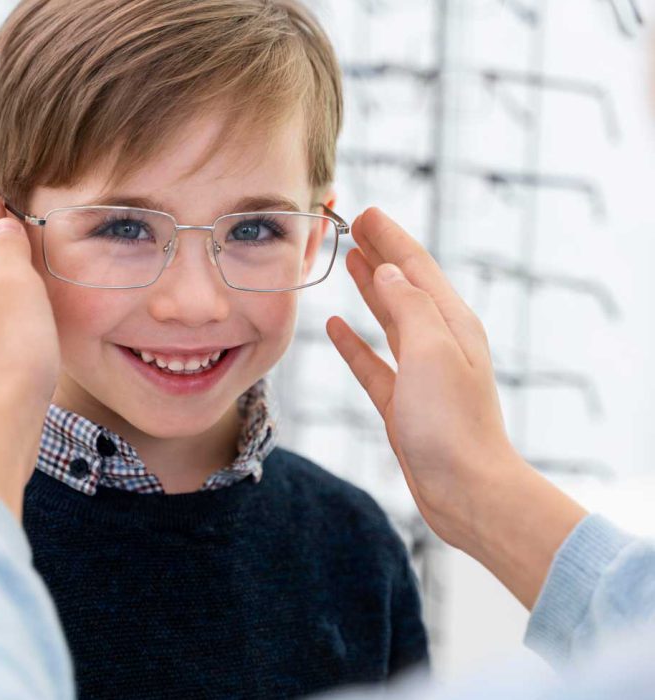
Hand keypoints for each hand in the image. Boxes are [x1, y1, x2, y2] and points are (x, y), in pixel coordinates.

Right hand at [327, 208, 585, 607]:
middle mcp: (438, 343)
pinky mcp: (402, 402)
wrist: (465, 490)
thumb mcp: (432, 352)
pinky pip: (373, 361)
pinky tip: (336, 327)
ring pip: (389, 319)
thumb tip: (389, 273)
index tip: (366, 213)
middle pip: (404, 287)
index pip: (417, 267)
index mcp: (451, 324)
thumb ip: (409, 307)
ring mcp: (419, 373)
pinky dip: (354, 342)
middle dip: (381, 254)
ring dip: (370, 289)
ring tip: (350, 263)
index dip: (392, 238)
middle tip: (353, 228)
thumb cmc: (452, 424)